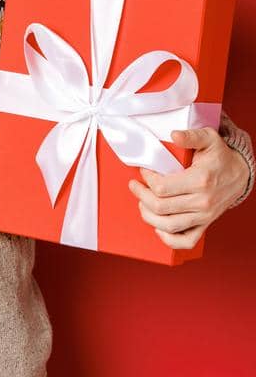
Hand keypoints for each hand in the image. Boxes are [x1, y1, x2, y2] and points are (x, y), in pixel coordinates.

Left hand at [127, 127, 250, 250]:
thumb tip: (174, 135)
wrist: (240, 174)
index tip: (144, 170)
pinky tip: (158, 226)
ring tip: (142, 202)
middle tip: (135, 185)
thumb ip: (191, 136)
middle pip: (159, 207)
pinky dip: (168, 239)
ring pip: (167, 225)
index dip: (146, 179)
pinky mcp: (205, 224)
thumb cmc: (221, 157)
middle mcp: (202, 202)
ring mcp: (204, 216)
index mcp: (200, 181)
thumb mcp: (209, 139)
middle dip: (141, 195)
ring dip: (148, 215)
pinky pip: (185, 241)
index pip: (161, 187)